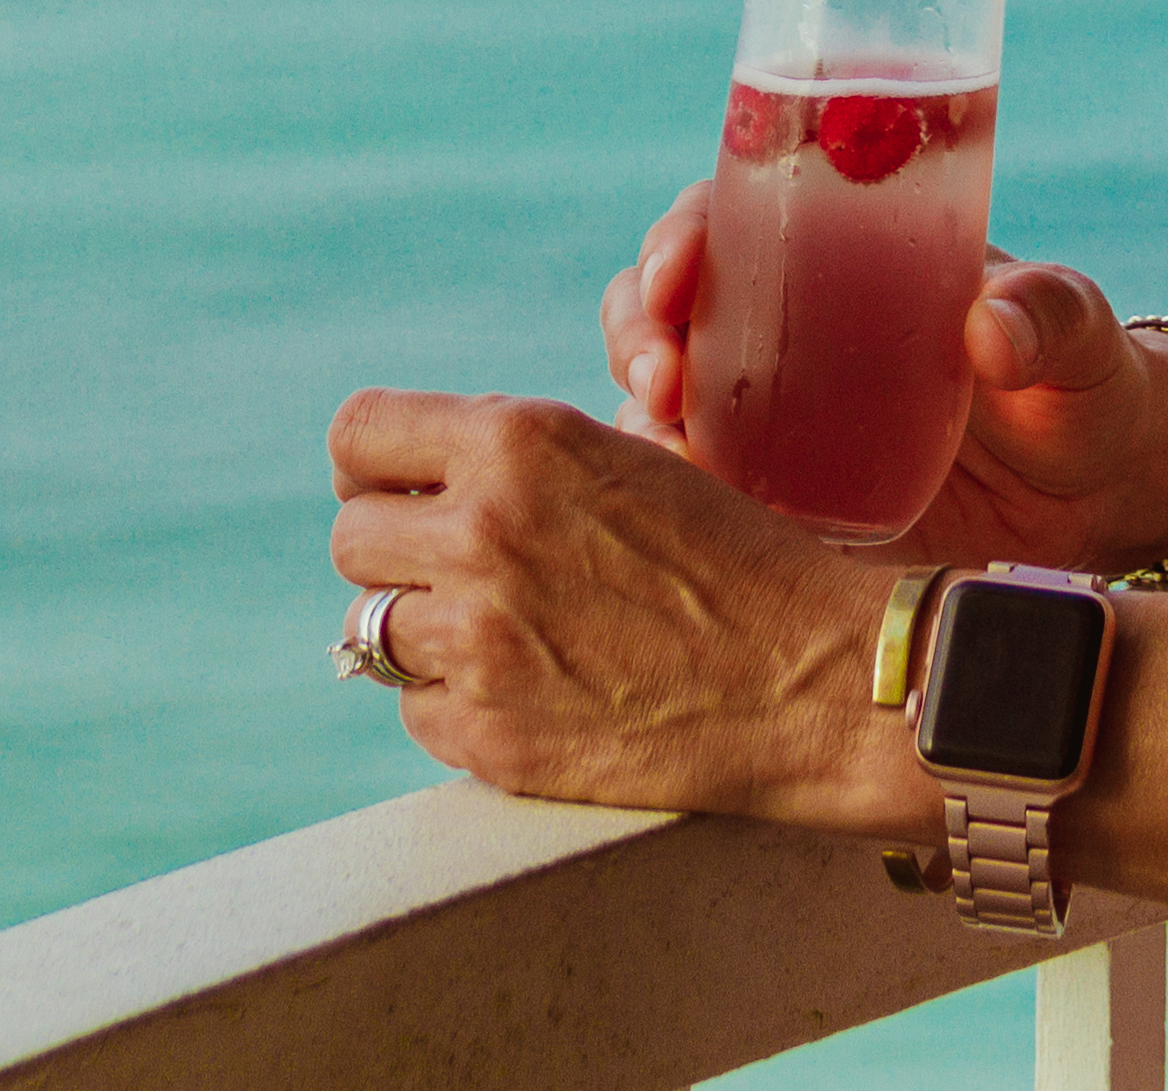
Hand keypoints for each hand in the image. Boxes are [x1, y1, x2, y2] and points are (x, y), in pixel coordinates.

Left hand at [326, 388, 910, 834]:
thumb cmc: (734, 561)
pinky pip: (416, 710)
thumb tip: (410, 481)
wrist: (814, 679)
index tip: (399, 491)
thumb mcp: (623, 459)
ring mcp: (479, 640)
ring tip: (505, 636)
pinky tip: (534, 693)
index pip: (357, 433)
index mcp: (517, 442)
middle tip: (462, 573)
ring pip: (371, 629)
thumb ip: (513, 458)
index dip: (373, 466)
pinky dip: (458, 705)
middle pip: (352, 537)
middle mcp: (482, 531)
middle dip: (399, 554)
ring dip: (425, 633)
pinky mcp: (489, 735)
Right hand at [597, 184, 1167, 573]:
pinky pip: (697, 493)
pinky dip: (668, 497)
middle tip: (663, 378)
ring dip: (640, 416)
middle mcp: (788, 327)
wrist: (1100, 498)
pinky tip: (680, 515)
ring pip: (664, 400)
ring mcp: (776, 418)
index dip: (682, 237)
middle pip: (667, 307)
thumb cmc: (1086, 381)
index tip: (678, 274)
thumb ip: (1049, 314)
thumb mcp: (1079, 335)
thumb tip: (991, 327)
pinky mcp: (781, 502)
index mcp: (843, 252)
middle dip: (640, 331)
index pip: (732, 218)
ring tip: (668, 448)